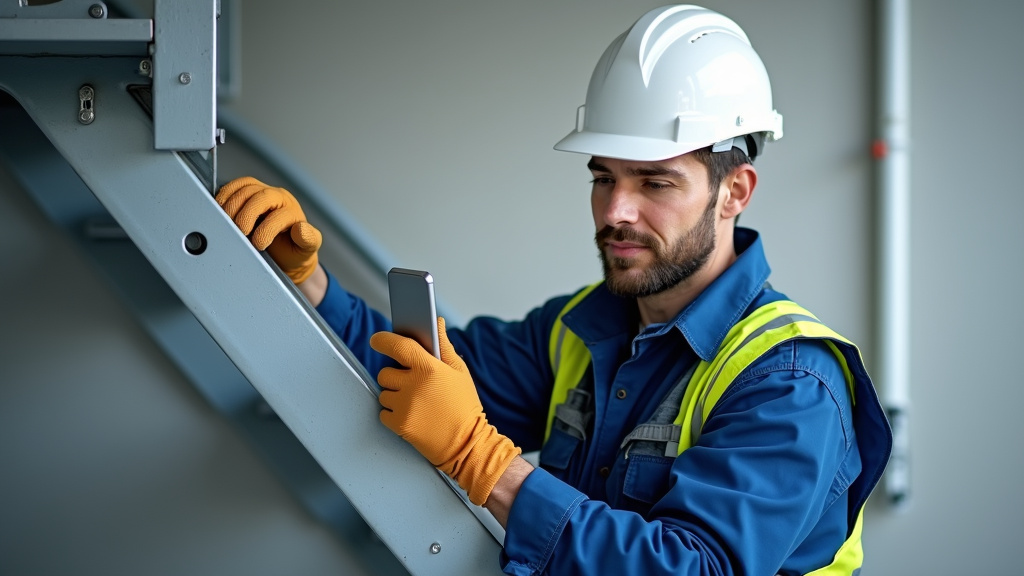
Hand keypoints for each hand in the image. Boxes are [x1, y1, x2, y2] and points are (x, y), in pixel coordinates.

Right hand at [216, 177, 321, 283]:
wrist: (285, 252)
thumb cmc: (294, 251)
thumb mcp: (306, 249)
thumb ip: (309, 239)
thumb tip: (301, 229)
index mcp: (292, 211)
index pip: (279, 214)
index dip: (267, 228)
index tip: (259, 244)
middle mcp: (278, 198)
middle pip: (261, 196)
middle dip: (247, 214)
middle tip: (241, 232)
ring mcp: (262, 193)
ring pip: (246, 187)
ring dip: (233, 204)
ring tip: (227, 222)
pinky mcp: (247, 194)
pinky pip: (235, 186)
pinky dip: (225, 195)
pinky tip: (220, 210)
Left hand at [371, 318, 520, 505]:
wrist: (467, 444)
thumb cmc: (464, 406)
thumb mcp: (459, 372)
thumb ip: (444, 345)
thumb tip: (437, 323)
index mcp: (429, 369)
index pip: (398, 346)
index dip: (384, 340)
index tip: (378, 340)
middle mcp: (414, 386)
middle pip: (385, 372)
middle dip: (395, 376)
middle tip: (411, 383)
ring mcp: (405, 406)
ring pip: (383, 393)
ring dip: (394, 395)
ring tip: (416, 402)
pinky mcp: (399, 424)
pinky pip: (383, 412)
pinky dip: (393, 413)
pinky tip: (412, 415)